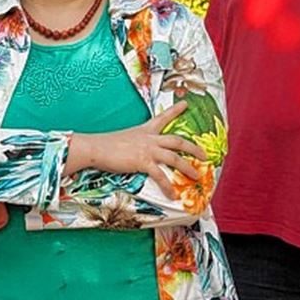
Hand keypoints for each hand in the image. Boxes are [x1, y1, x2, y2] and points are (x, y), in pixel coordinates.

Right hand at [70, 101, 206, 198]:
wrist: (95, 148)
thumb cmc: (105, 145)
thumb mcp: (123, 139)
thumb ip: (133, 144)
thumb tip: (135, 152)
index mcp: (144, 130)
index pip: (163, 117)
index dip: (175, 110)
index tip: (186, 104)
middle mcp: (149, 138)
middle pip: (177, 140)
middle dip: (193, 148)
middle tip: (204, 154)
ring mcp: (147, 149)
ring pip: (175, 157)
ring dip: (188, 168)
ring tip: (197, 176)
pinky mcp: (143, 162)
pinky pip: (161, 176)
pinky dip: (168, 187)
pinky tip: (173, 195)